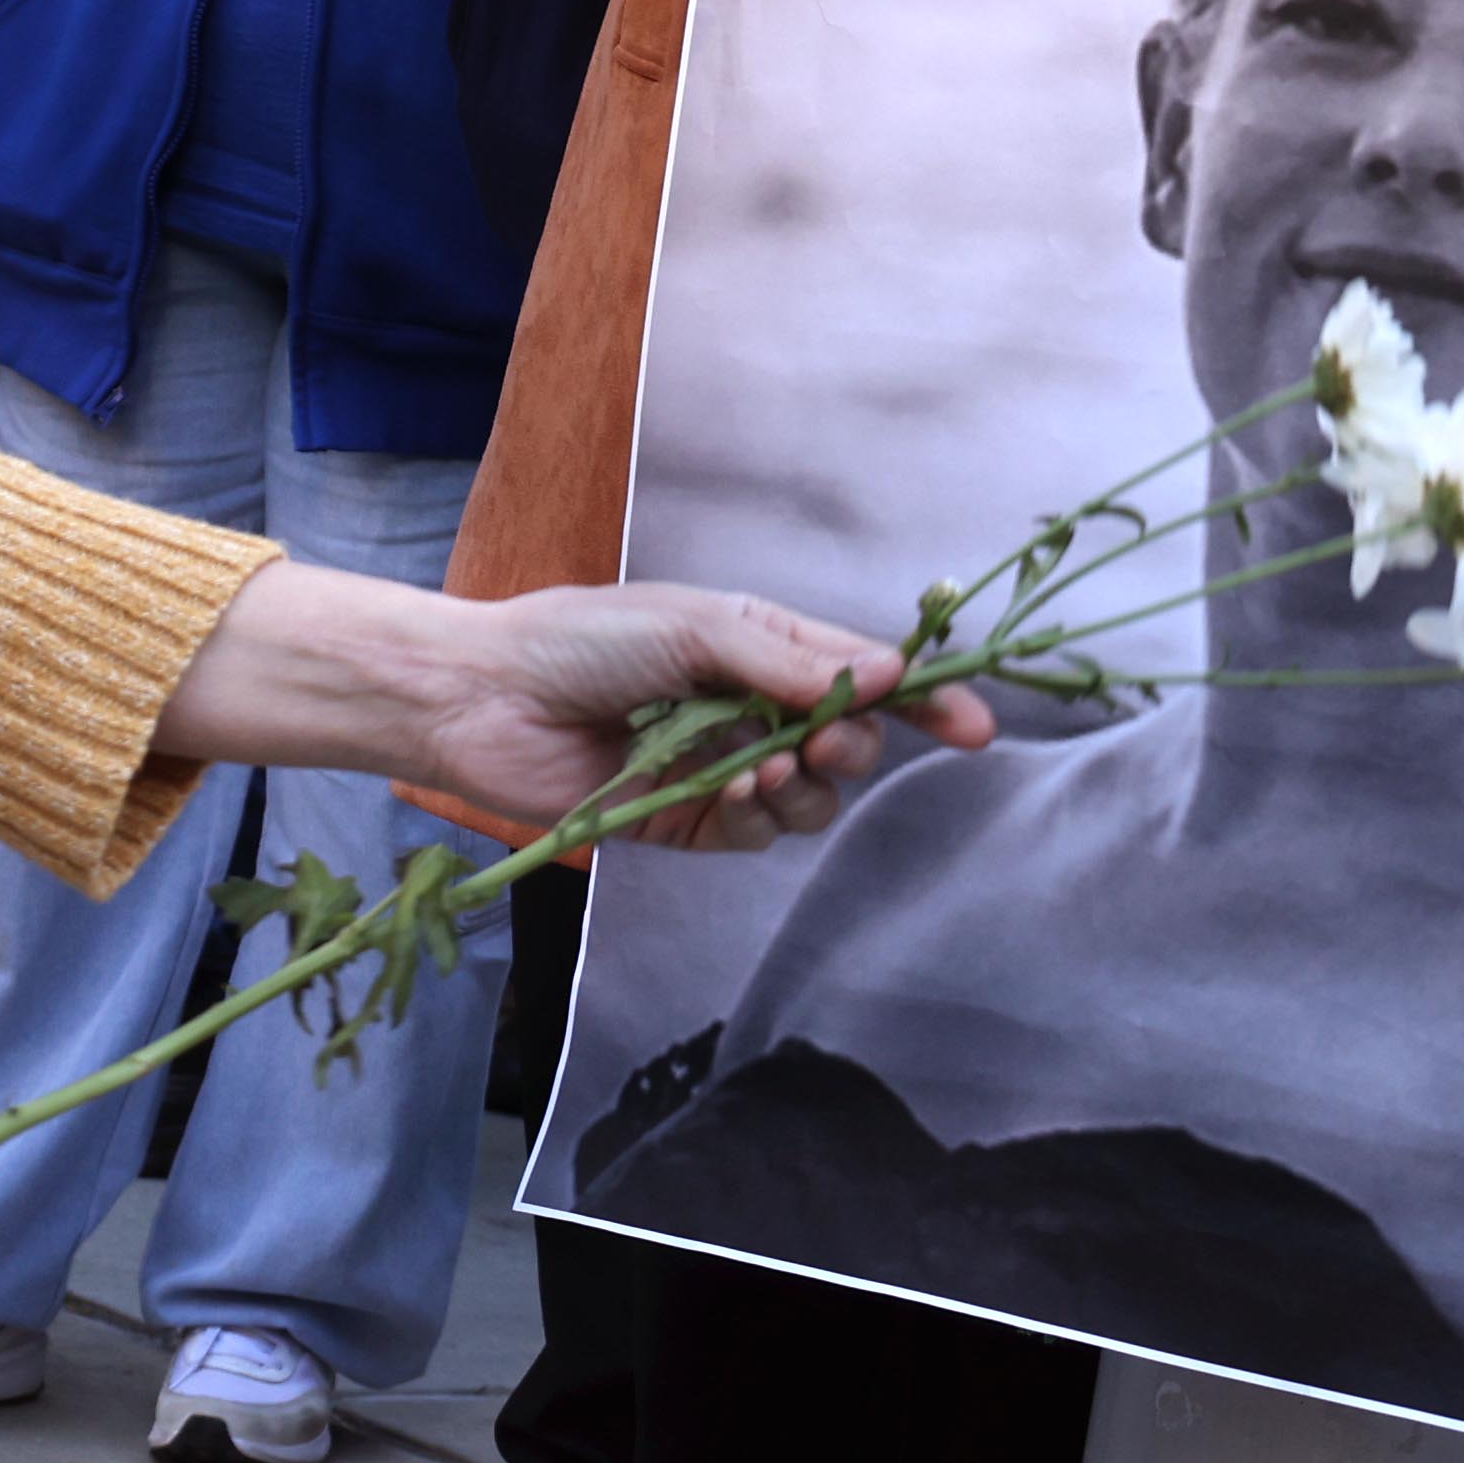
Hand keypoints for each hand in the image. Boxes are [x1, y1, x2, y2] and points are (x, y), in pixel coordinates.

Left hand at [153, 561, 987, 845]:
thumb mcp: (697, 626)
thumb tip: (888, 674)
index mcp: (763, 649)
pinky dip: (758, 817)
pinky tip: (731, 794)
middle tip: (827, 742)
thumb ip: (791, 659)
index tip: (975, 727)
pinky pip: (756, 836)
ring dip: (804, 788)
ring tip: (764, 769)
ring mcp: (723, 771)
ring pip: (811, 800)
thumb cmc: (582, 639)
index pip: (867, 677)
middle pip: (850, 746)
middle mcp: (752, 712)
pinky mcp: (688, 824)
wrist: (488, 697)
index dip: (925, 702)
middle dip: (855, 748)